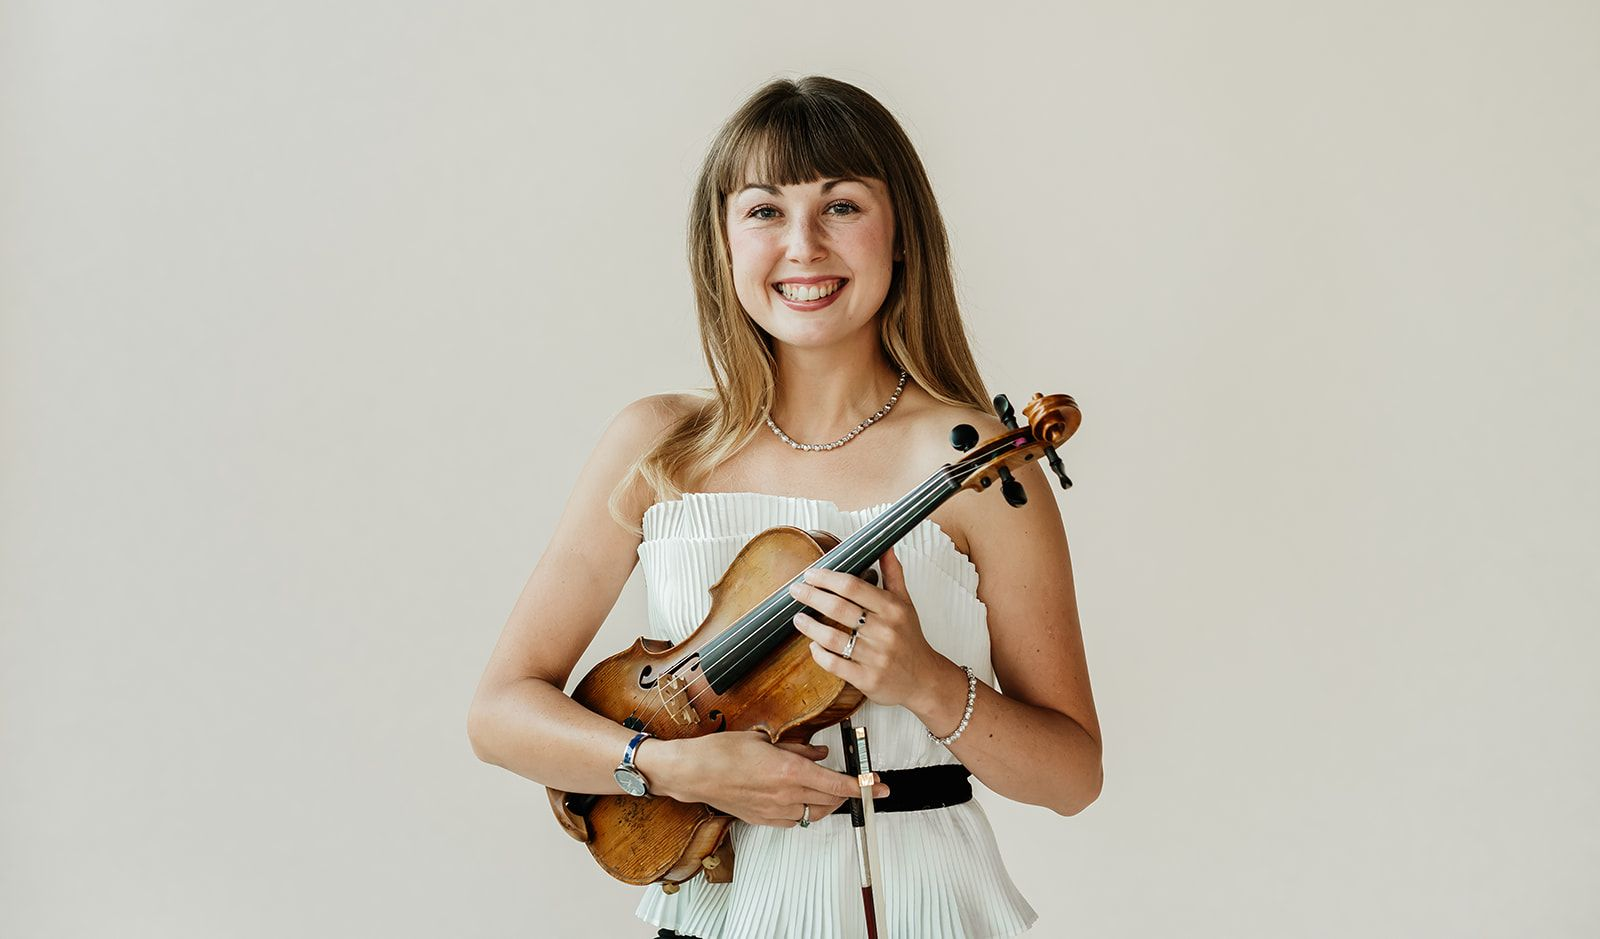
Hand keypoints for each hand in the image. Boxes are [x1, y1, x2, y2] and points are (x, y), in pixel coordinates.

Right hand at [646, 731, 887, 827]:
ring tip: (826, 789)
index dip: (863, 786)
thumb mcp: (765, 740)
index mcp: (790, 771)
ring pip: (814, 812)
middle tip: (858, 785)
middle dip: (847, 793)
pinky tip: (800, 799)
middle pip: (830, 800)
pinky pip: (795, 820)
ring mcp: (775, 811)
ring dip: (825, 802)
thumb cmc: (723, 752)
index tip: (880, 787)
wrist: (695, 773)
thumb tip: (819, 753)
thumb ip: (798, 748)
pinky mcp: (764, 820)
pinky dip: (805, 811)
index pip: (837, 784)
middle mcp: (786, 794)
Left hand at [788, 546, 949, 710]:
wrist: (925, 679)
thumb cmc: (910, 639)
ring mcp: (875, 656)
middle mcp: (884, 631)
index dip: (827, 578)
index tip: (811, 574)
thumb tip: (885, 546)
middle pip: (838, 608)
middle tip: (795, 590)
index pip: (852, 586)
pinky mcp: (867, 679)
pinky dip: (819, 653)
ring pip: (832, 637)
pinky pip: (834, 664)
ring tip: (798, 618)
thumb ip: (893, 574)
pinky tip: (814, 645)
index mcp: (892, 609)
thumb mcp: (905, 603)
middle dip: (811, 596)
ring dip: (809, 626)